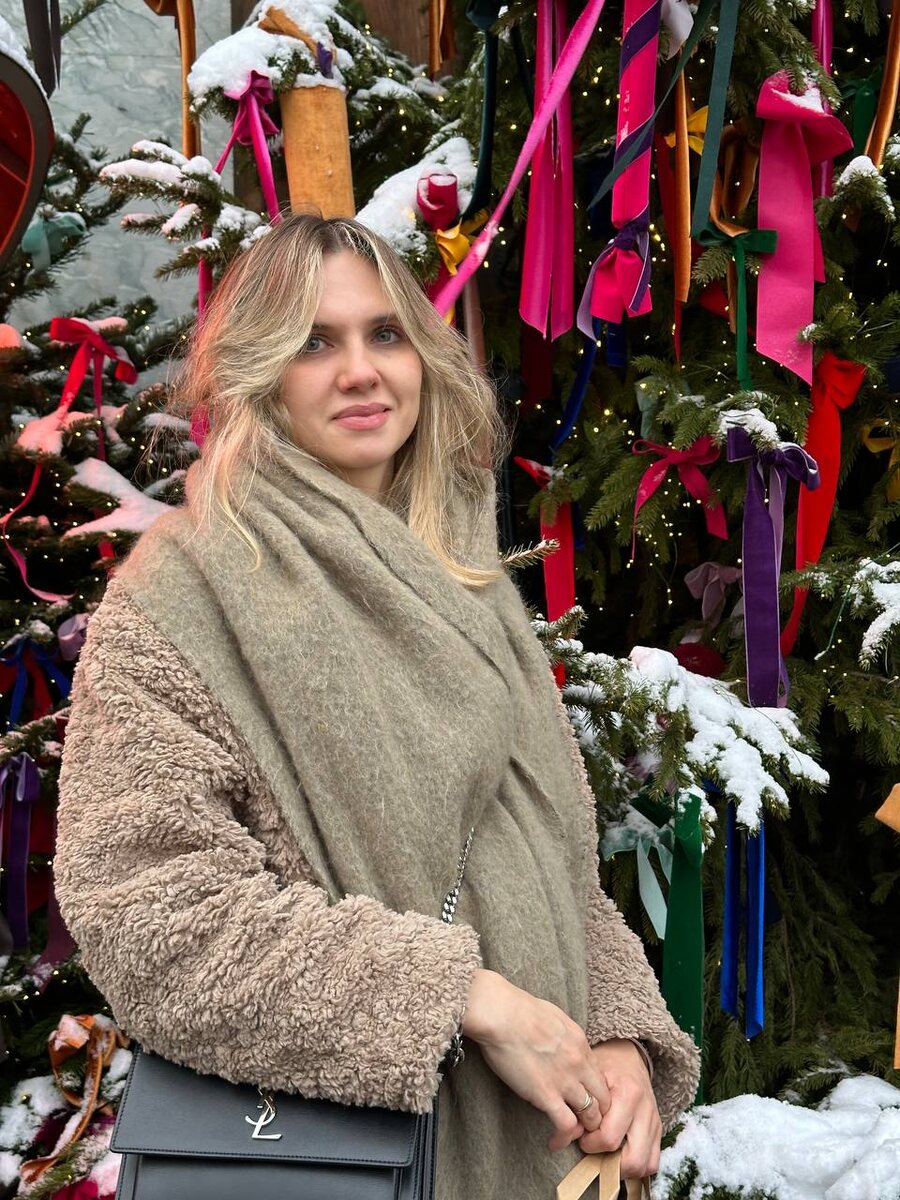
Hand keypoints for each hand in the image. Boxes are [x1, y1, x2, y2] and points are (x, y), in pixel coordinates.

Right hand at [461, 969, 611, 1151]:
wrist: (502, 1015)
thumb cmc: (519, 1010)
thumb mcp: (555, 1017)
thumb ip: (565, 1036)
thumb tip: (563, 1044)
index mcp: (581, 1043)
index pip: (601, 1076)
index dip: (596, 1092)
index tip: (586, 1099)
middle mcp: (580, 1064)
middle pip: (603, 1098)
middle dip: (598, 1113)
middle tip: (585, 1122)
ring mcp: (565, 1081)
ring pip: (590, 1115)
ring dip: (584, 1127)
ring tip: (572, 1133)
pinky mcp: (546, 1095)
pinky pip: (566, 1124)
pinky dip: (564, 1136)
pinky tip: (555, 1140)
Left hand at [577, 1039, 660, 1176]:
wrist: (627, 1055)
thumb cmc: (604, 1065)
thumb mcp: (590, 1078)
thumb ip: (581, 1106)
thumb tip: (569, 1135)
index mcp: (628, 1094)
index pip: (608, 1138)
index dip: (589, 1144)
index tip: (581, 1134)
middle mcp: (646, 1111)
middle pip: (632, 1159)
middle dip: (609, 1163)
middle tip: (594, 1149)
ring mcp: (655, 1122)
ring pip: (645, 1166)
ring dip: (624, 1168)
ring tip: (606, 1154)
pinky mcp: (658, 1130)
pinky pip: (653, 1162)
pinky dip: (637, 1167)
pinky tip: (620, 1156)